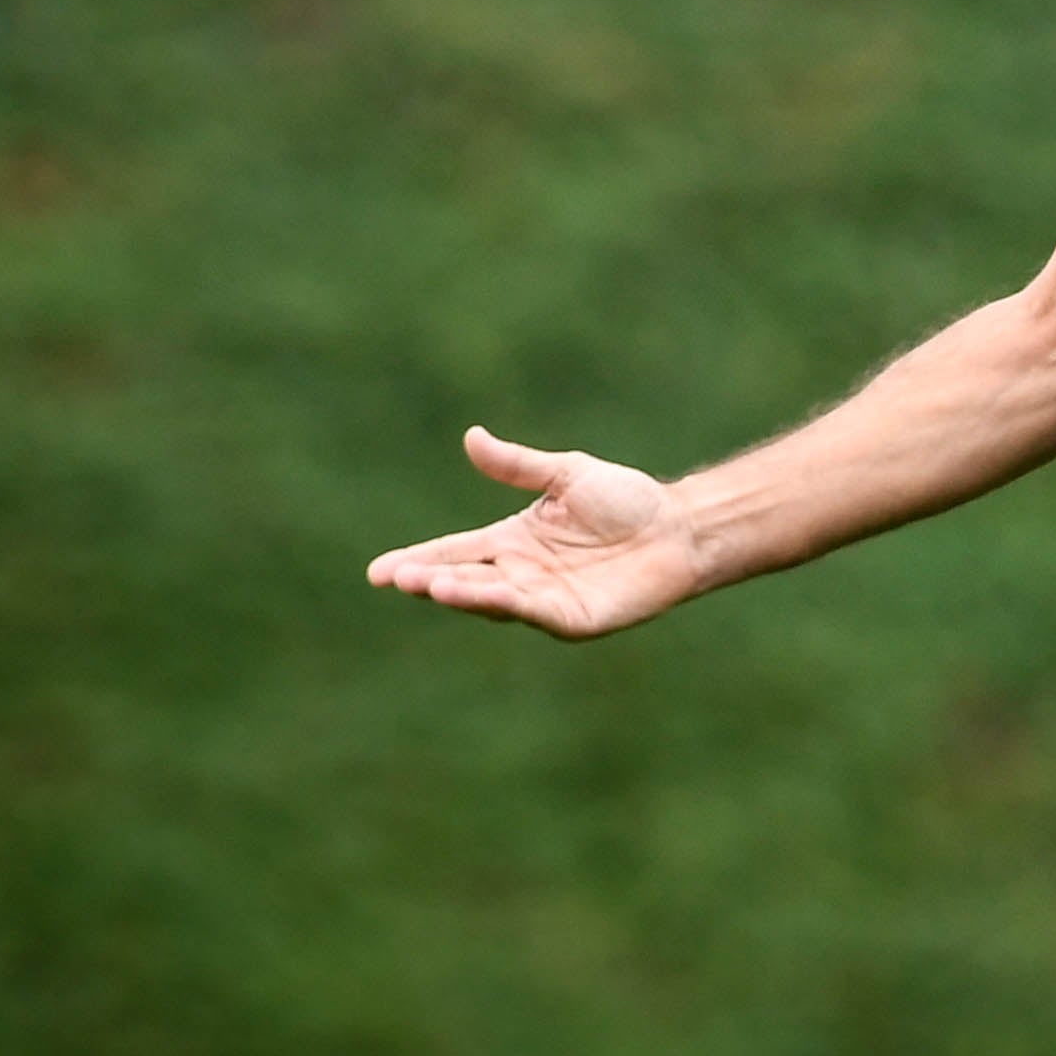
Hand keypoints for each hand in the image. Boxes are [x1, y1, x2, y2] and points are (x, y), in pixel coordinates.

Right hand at [366, 426, 699, 638]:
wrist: (677, 526)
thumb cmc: (625, 500)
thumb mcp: (566, 475)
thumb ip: (518, 465)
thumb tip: (471, 437)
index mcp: (512, 541)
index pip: (454, 553)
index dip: (418, 561)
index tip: (377, 571)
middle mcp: (521, 574)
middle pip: (464, 580)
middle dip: (430, 580)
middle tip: (396, 577)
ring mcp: (544, 600)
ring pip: (492, 600)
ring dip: (462, 594)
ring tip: (431, 585)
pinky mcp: (572, 619)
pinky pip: (533, 612)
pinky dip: (508, 604)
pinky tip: (488, 593)